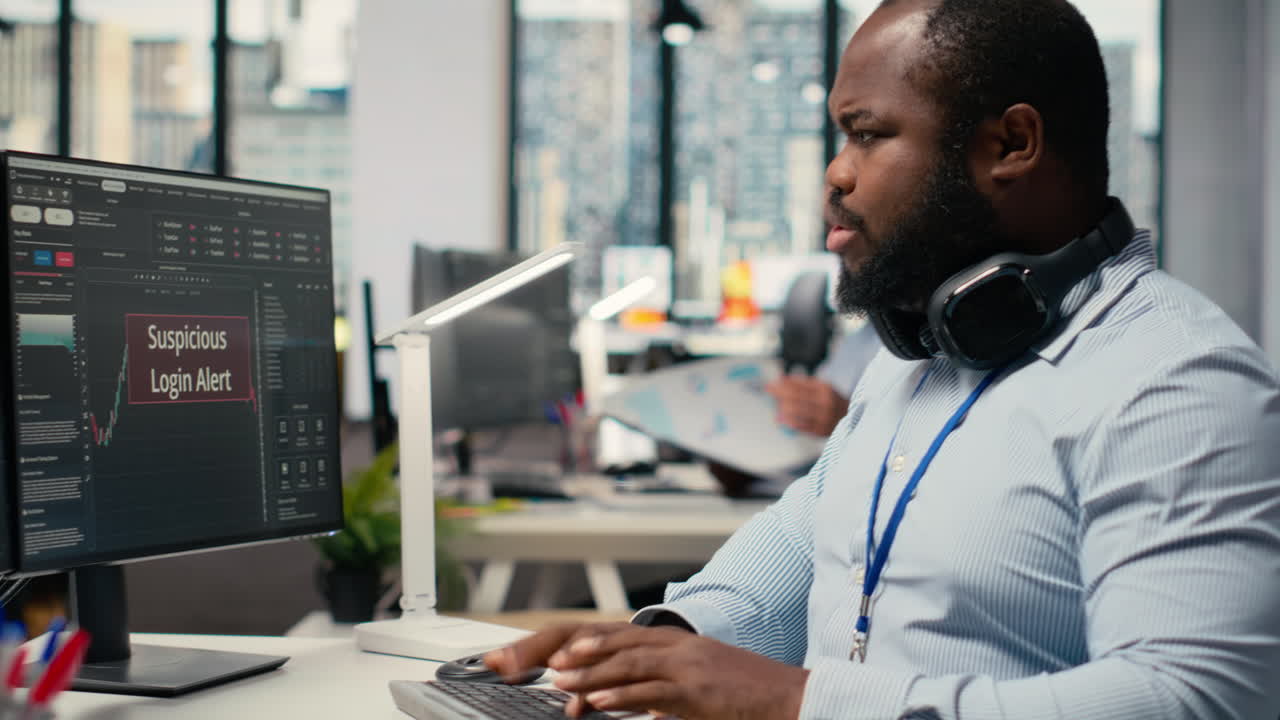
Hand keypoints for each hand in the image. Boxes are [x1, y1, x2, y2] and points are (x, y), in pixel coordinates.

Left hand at [485, 622, 808, 719]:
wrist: (790, 697)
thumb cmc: (745, 695)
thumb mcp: (701, 682)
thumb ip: (666, 685)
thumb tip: (634, 701)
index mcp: (678, 642)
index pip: (623, 635)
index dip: (588, 643)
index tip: (557, 654)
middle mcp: (679, 646)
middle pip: (619, 641)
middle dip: (580, 652)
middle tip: (546, 664)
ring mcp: (689, 666)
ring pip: (629, 662)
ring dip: (590, 673)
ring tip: (561, 682)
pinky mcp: (697, 691)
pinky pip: (652, 691)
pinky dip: (620, 695)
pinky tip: (597, 701)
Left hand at [765, 375, 848, 435]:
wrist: (851, 417)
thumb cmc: (832, 401)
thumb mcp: (822, 387)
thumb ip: (802, 383)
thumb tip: (782, 379)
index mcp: (824, 388)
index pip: (798, 385)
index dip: (782, 385)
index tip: (771, 384)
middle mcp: (825, 401)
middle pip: (796, 397)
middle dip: (779, 394)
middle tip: (768, 391)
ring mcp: (823, 416)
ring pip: (797, 411)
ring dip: (782, 408)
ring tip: (775, 406)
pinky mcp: (820, 430)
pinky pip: (801, 426)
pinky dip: (788, 422)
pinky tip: (780, 419)